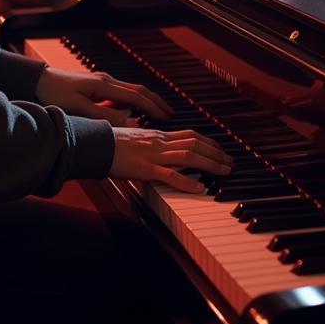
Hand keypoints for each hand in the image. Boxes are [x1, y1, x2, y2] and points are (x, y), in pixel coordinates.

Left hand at [35, 67, 174, 125]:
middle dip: (155, 101)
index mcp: (104, 85)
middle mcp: (106, 80)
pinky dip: (132, 100)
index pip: (136, 96)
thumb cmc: (54, 94)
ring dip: (145, 100)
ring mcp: (101, 81)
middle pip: (138, 90)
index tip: (166, 116)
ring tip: (156, 113)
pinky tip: (132, 110)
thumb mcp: (78, 108)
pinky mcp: (96, 84)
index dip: (153, 107)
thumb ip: (103, 115)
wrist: (38, 80)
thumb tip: (127, 120)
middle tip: (169, 113)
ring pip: (130, 90)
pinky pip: (120, 92)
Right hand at [110, 126, 233, 192]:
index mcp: (157, 135)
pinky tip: (200, 188)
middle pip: (195, 144)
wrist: (93, 143)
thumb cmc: (109, 142)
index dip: (209, 142)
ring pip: (189, 156)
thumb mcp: (133, 138)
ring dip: (210, 164)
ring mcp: (153, 154)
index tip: (221, 150)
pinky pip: (170, 175)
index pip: (190, 135)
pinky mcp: (145, 168)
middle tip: (231, 162)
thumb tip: (154, 142)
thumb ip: (147, 141)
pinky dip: (187, 181)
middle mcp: (159, 142)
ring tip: (225, 172)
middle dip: (216, 153)